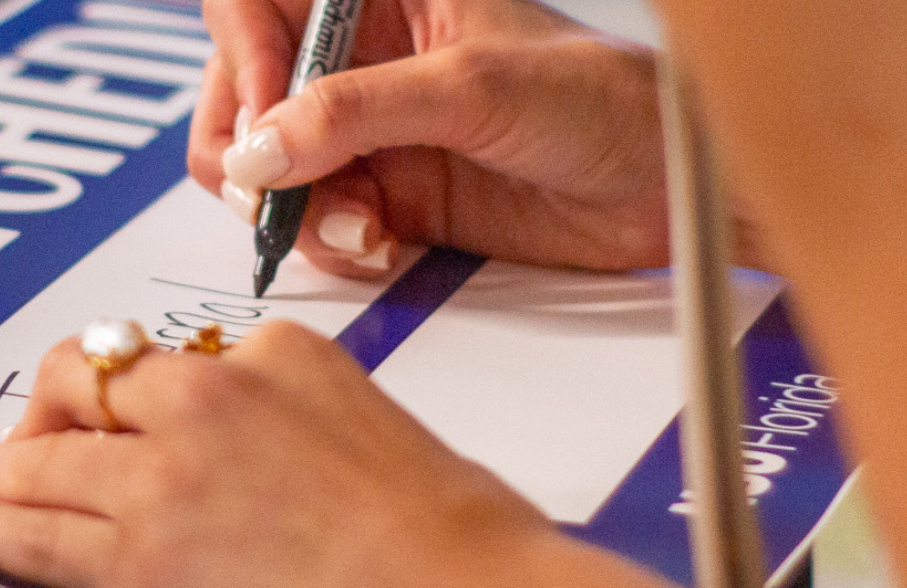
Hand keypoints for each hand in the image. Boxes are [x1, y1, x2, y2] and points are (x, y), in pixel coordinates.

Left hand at [0, 321, 553, 587]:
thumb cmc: (442, 525)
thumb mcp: (364, 415)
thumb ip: (286, 407)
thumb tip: (237, 435)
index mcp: (273, 351)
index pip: (162, 356)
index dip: (113, 384)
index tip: (92, 397)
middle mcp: (208, 396)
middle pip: (82, 383)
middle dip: (36, 410)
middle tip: (4, 432)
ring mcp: (164, 476)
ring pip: (39, 458)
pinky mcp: (139, 559)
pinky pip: (30, 534)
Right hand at [188, 0, 669, 278]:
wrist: (663, 186)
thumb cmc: (600, 99)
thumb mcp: (472, 88)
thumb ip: (357, 112)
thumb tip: (260, 150)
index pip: (254, 8)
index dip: (243, 59)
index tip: (264, 120)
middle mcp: (364, 58)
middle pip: (245, 94)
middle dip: (251, 152)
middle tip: (279, 196)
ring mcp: (372, 132)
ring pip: (272, 170)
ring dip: (296, 209)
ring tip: (359, 228)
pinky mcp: (391, 197)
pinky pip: (319, 222)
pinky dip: (334, 242)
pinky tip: (381, 244)